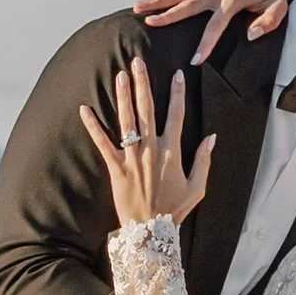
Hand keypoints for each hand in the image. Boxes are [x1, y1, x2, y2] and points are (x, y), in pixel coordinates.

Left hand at [81, 53, 214, 228]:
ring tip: (119, 75)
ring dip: (123, 96)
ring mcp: (133, 158)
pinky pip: (102, 144)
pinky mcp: (116, 169)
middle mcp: (152, 150)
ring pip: (126, 121)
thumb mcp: (198, 188)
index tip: (177, 74)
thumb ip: (204, 160)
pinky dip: (92, 126)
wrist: (151, 232)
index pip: (177, 115)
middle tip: (138, 62)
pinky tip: (84, 109)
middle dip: (143, 83)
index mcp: (173, 152)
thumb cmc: (174, 211)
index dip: (177, 93)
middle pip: (148, 110)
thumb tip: (212, 137)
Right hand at [133, 0, 295, 63]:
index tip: (195, 60)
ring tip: (136, 7)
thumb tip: (250, 34)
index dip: (206, 42)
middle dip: (169, 14)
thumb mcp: (279, 9)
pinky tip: (149, 4)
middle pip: (189, 3)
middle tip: (150, 23)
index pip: (216, 23)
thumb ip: (267, 22)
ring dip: (158, 0)